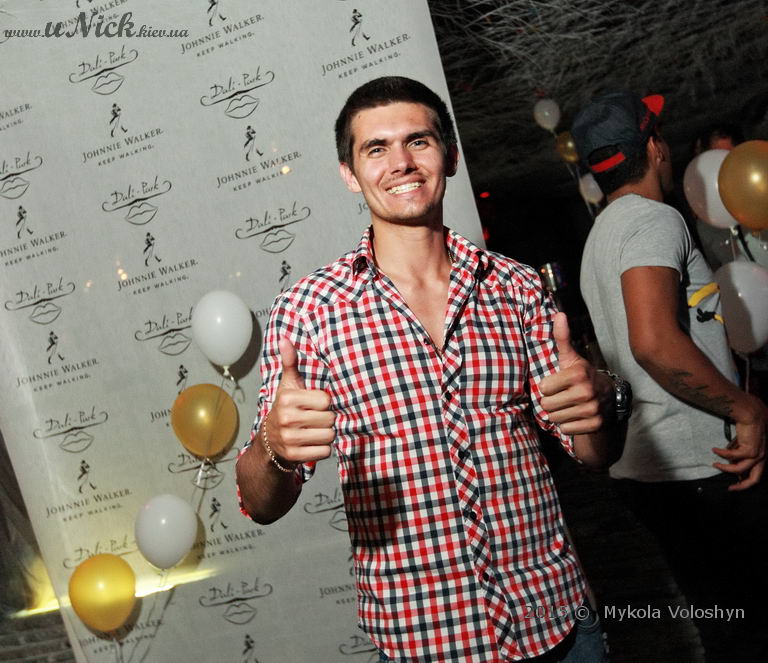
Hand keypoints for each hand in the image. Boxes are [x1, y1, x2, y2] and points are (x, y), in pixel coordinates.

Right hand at [264, 337, 334, 465]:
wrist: (270, 441)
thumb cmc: (286, 408)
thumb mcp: (288, 385)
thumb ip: (290, 362)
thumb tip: (285, 339)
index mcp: (287, 399)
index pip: (326, 401)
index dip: (325, 403)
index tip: (316, 405)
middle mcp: (286, 419)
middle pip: (330, 419)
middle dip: (327, 420)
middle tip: (316, 419)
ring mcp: (289, 439)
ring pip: (329, 436)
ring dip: (327, 435)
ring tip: (315, 430)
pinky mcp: (294, 456)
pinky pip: (325, 452)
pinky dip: (323, 449)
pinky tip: (313, 443)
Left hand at [540, 313, 606, 434]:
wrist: (607, 397)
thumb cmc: (581, 376)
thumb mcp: (570, 357)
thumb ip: (562, 338)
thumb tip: (560, 314)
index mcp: (578, 374)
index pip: (543, 388)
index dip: (547, 387)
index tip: (557, 383)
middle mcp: (587, 392)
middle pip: (546, 406)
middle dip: (551, 401)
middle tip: (562, 396)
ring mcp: (592, 410)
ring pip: (555, 419)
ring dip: (558, 414)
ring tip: (568, 405)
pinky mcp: (595, 425)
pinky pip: (565, 430)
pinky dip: (567, 425)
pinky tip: (575, 416)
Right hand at [712, 399, 765, 490]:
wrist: (752, 413)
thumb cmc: (748, 424)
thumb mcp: (743, 441)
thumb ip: (737, 450)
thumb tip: (728, 459)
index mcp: (762, 456)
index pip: (756, 474)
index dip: (745, 481)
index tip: (734, 483)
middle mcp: (763, 457)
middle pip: (754, 479)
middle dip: (741, 486)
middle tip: (730, 488)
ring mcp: (758, 454)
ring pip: (740, 469)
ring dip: (725, 468)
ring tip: (715, 464)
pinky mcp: (750, 449)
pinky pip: (732, 456)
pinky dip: (722, 454)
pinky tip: (714, 450)